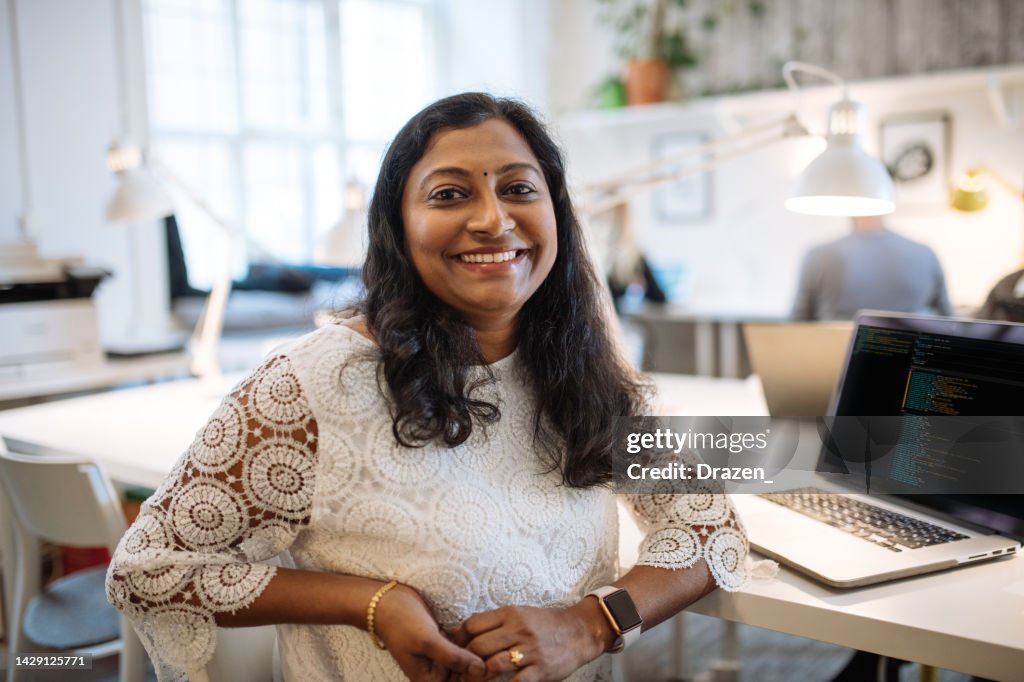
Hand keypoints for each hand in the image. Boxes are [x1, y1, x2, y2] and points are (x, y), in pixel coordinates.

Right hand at [374, 583, 485, 681]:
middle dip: (480, 663)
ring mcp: (440, 657)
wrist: (387, 601)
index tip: (493, 661)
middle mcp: (435, 672)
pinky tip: (482, 632)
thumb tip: (482, 671)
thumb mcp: (428, 641)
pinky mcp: (443, 643)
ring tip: (491, 638)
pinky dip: (471, 642)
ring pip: (466, 661)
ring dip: (477, 652)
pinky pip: (462, 648)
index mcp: (429, 680)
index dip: (478, 677)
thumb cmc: (401, 622)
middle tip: (496, 647)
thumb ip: (455, 658)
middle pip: (466, 675)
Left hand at [451, 603, 609, 681]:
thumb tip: (464, 632)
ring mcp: (529, 651)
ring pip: (492, 665)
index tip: (452, 650)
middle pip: (478, 646)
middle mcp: (518, 630)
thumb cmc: (545, 624)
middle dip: (464, 662)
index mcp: (510, 614)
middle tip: (457, 672)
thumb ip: (495, 622)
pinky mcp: (540, 670)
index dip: (457, 639)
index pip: (472, 625)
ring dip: (477, 677)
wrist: (579, 632)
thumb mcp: (519, 614)